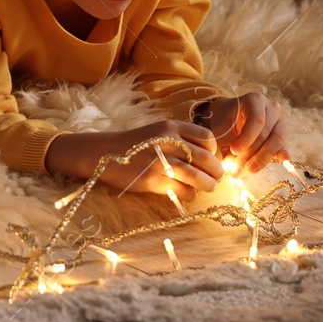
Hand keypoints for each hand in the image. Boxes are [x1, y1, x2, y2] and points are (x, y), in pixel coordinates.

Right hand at [81, 120, 223, 200]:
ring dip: (208, 184)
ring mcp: (161, 162)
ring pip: (198, 177)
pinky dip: (190, 194)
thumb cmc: (135, 143)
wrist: (105, 153)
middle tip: (217, 177)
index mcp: (171, 127)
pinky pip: (183, 191)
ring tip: (208, 187)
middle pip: (206, 159)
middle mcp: (168, 142)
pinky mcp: (154, 181)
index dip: (214, 150)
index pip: (207, 138)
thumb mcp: (158, 131)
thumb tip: (207, 157)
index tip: (210, 158)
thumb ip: (181, 139)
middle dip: (216, 171)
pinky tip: (187, 193)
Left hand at [195, 93, 288, 173]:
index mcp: (255, 100)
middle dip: (252, 153)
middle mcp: (271, 108)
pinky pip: (282, 146)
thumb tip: (231, 165)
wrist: (230, 115)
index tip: (234, 151)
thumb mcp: (220, 127)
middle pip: (266, 133)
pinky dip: (280, 154)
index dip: (247, 138)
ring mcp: (279, 120)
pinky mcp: (281, 133)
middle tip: (239, 168)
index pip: (256, 120)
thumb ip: (225, 145)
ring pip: (276, 141)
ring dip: (262, 158)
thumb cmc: (224, 119)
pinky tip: (283, 161)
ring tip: (249, 170)